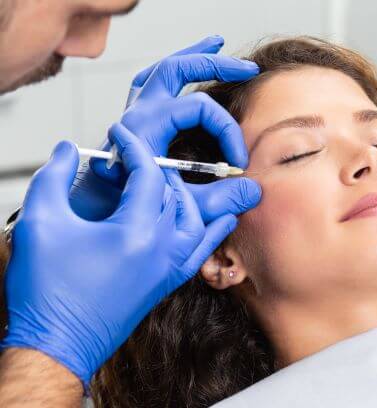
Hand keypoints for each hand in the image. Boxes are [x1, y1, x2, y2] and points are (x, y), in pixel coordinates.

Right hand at [1, 127, 238, 387]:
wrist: (57, 346)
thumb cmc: (47, 292)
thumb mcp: (40, 224)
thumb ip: (55, 178)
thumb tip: (71, 150)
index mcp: (137, 232)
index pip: (149, 175)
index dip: (134, 148)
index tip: (121, 135)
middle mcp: (163, 249)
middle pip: (176, 194)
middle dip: (156, 169)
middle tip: (133, 160)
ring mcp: (170, 268)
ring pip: (196, 220)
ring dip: (184, 196)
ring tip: (166, 182)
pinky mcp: (168, 282)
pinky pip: (203, 251)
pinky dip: (214, 231)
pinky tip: (223, 219)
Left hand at [69, 35, 259, 219]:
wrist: (93, 215)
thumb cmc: (127, 210)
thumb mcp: (178, 207)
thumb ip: (217, 200)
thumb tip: (254, 190)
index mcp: (146, 125)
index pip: (199, 108)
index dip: (227, 131)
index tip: (238, 162)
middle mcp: (137, 112)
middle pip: (178, 68)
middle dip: (217, 65)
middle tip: (249, 70)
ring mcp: (133, 113)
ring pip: (162, 69)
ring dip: (191, 55)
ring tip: (216, 43)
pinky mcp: (135, 121)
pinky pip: (152, 83)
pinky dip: (172, 72)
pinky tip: (187, 68)